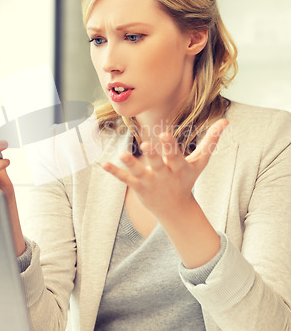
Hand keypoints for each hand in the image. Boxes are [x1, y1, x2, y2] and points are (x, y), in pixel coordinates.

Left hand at [102, 118, 228, 218]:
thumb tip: (226, 121)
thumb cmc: (187, 179)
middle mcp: (164, 175)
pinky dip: (116, 172)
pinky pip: (126, 179)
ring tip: (122, 154)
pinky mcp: (138, 187)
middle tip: (146, 145)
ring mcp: (150, 182)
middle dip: (153, 156)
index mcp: (179, 168)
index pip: (175, 156)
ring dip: (131, 164)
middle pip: (158, 164)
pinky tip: (104, 164)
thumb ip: (211, 141)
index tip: (164, 133)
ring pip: (139, 172)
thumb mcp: (200, 162)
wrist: (175, 209)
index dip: (170, 145)